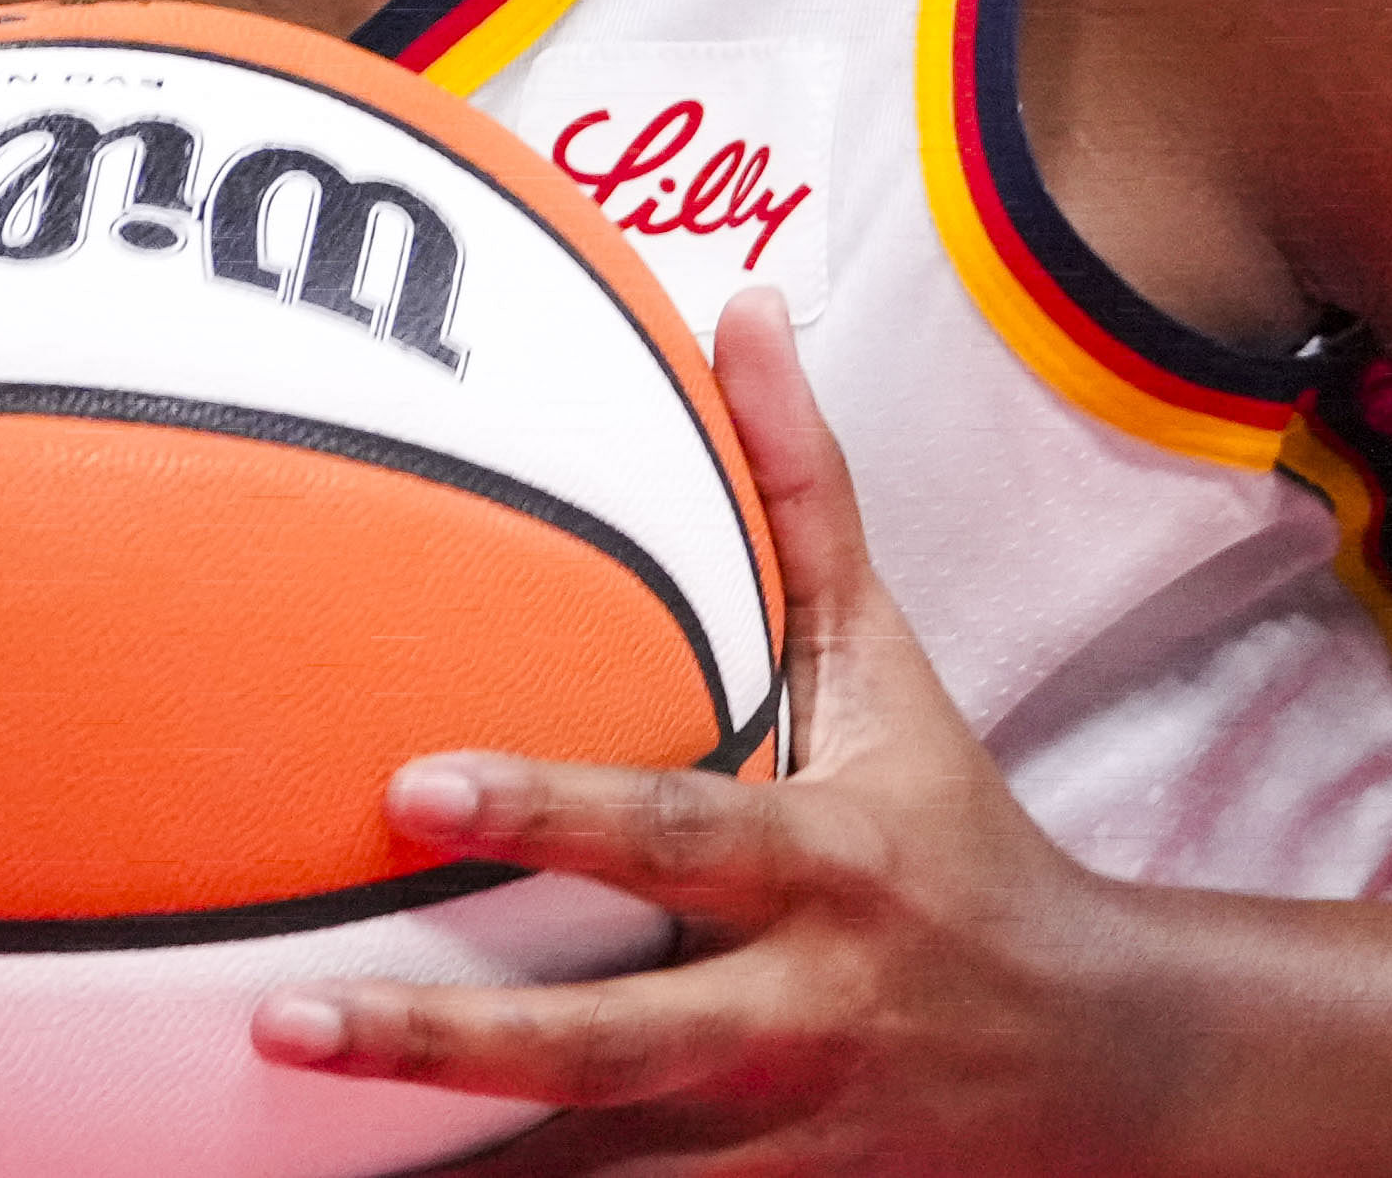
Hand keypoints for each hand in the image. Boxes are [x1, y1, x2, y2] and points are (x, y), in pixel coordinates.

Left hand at [248, 294, 1157, 1173]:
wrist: (1110, 1060)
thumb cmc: (956, 829)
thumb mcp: (891, 666)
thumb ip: (804, 494)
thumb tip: (747, 301)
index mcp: (827, 861)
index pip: (673, 836)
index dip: (548, 816)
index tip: (408, 789)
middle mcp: (803, 1008)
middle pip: (612, 1047)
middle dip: (448, 1042)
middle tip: (282, 1024)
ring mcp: (786, 1129)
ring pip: (611, 1172)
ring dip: (468, 1170)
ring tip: (292, 1155)